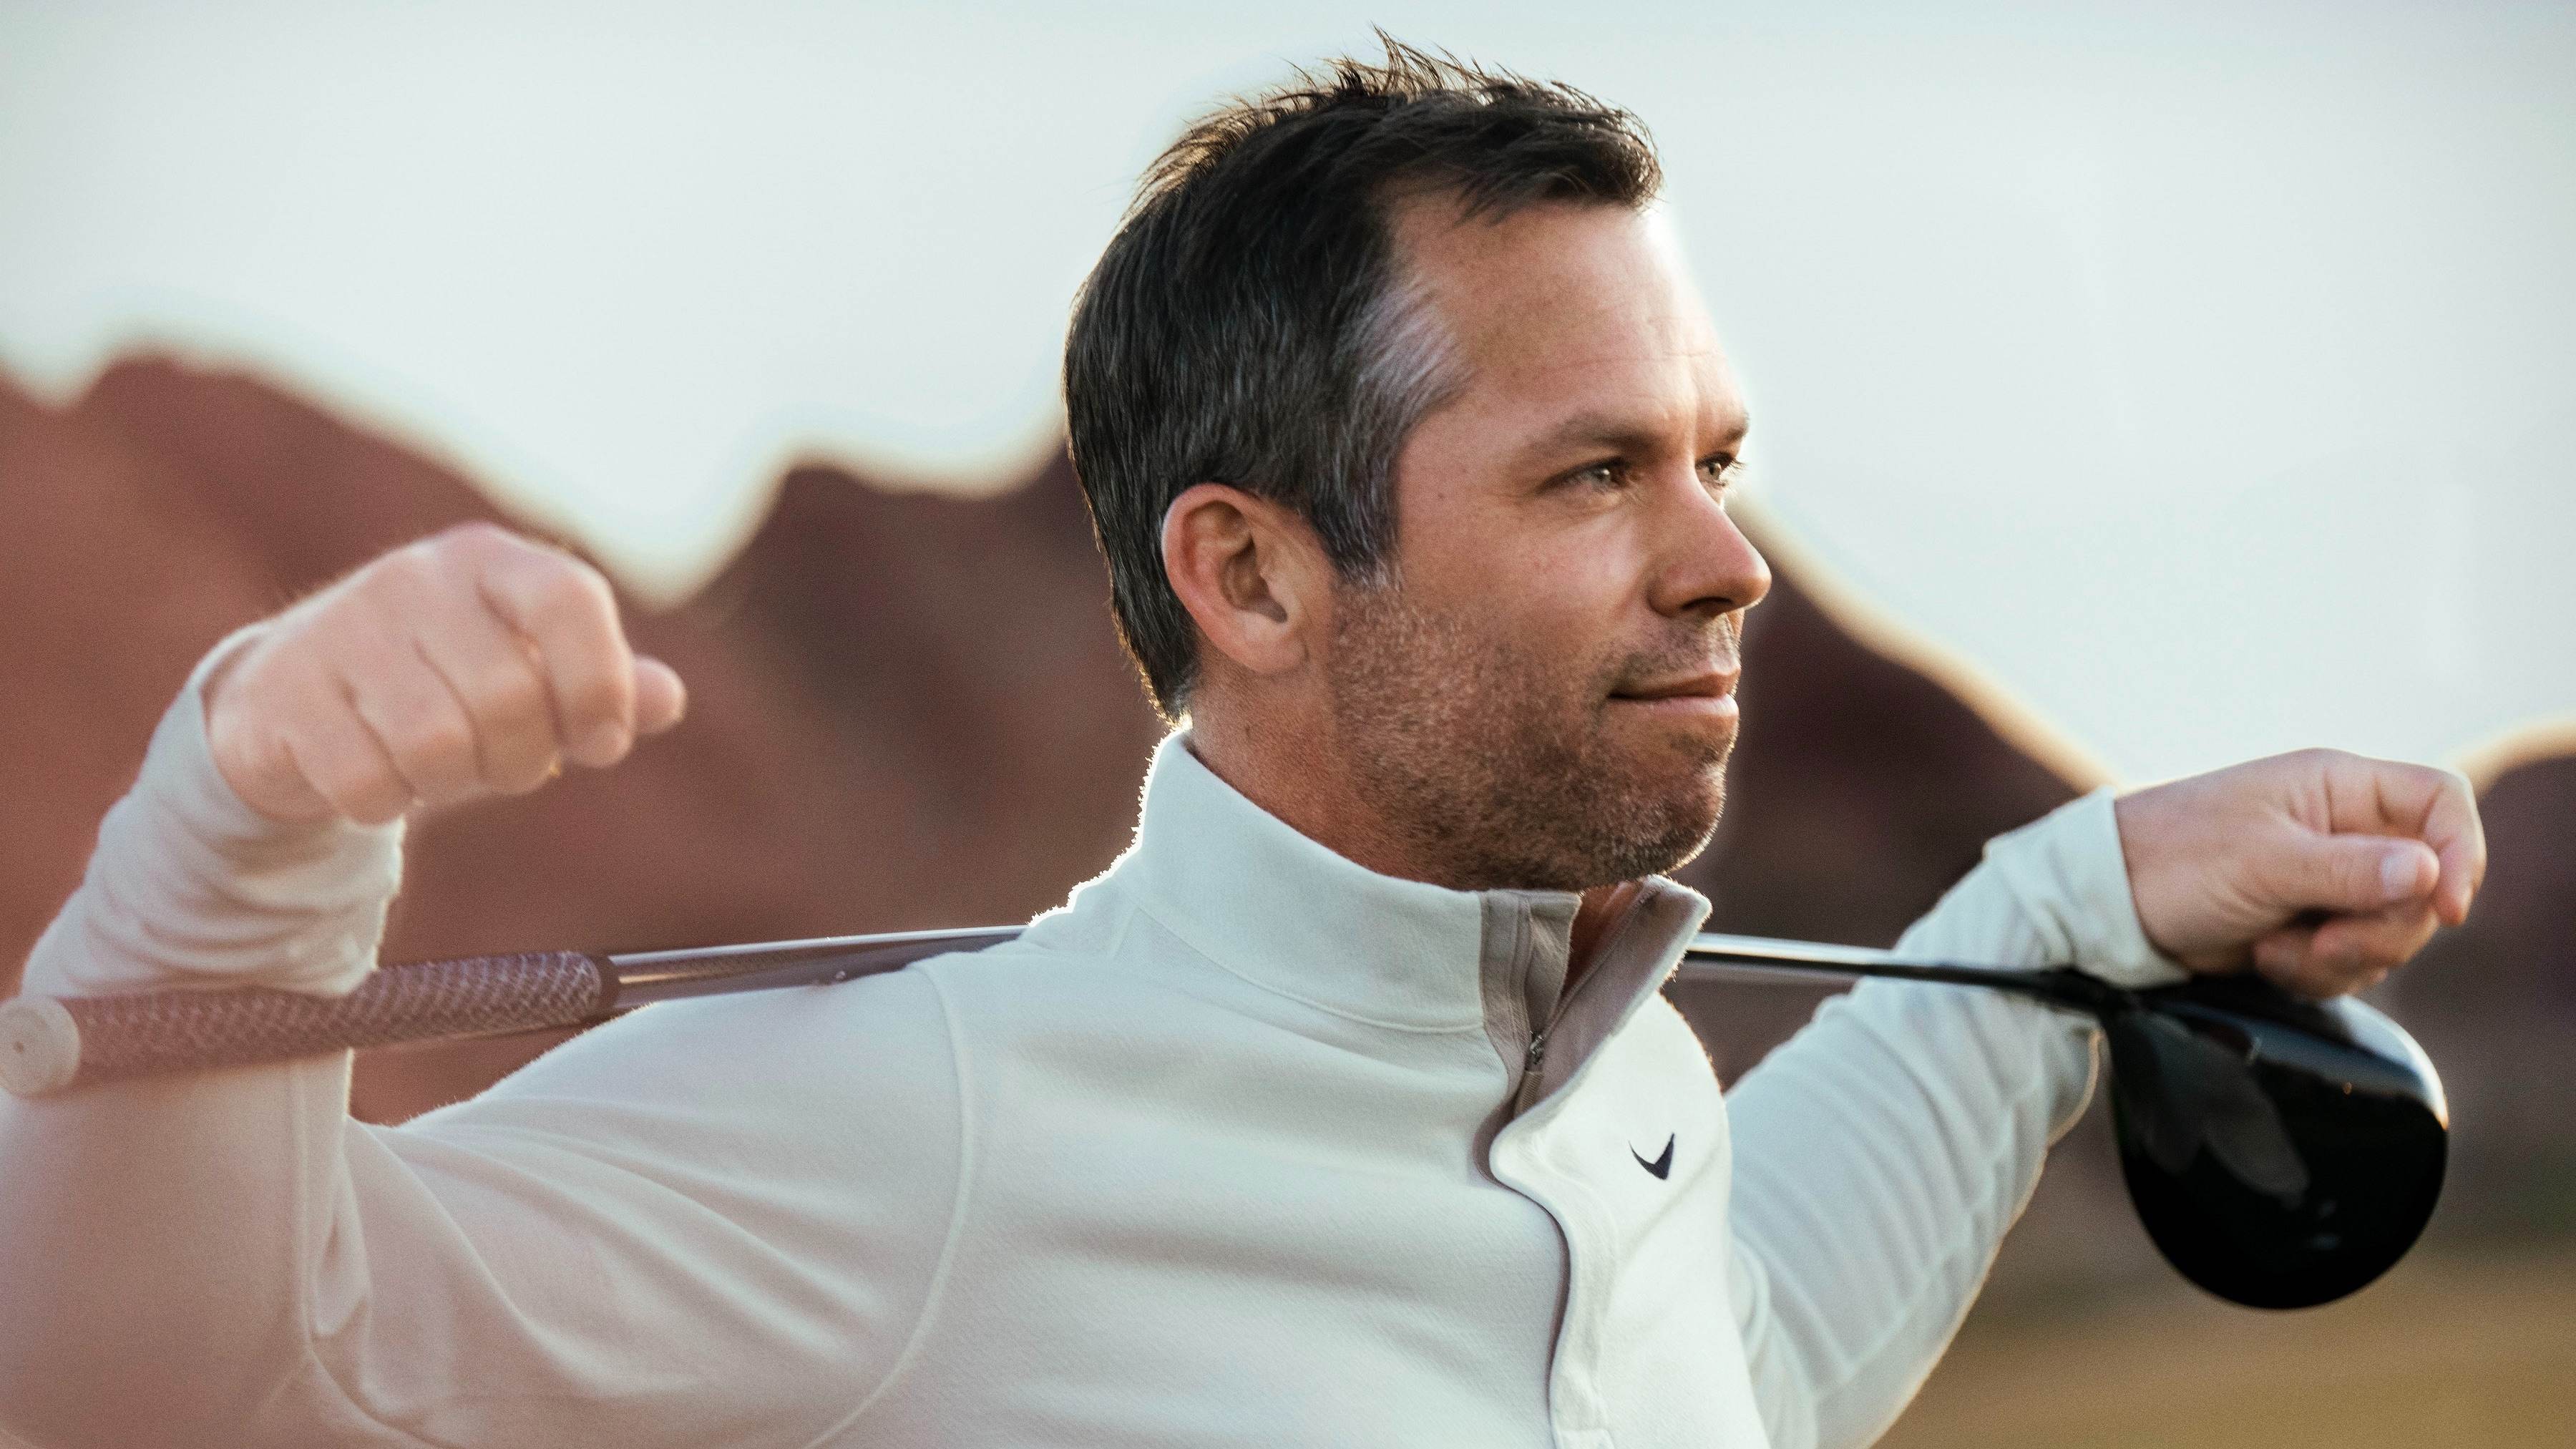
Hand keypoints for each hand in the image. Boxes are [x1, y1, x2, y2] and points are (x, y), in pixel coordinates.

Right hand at [204, 523, 686, 825]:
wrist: (296, 704)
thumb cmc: (445, 695)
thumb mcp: (534, 685)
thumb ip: (607, 688)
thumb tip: (666, 699)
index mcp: (492, 562)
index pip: (569, 599)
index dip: (601, 685)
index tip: (602, 744)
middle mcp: (415, 576)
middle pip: (507, 695)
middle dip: (519, 759)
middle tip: (501, 767)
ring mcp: (340, 625)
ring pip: (433, 742)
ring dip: (448, 783)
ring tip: (437, 770)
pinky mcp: (280, 687)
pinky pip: (363, 777)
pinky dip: (383, 802)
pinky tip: (375, 779)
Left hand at [2114, 749, 2485, 997]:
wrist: (2110, 905)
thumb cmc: (2174, 859)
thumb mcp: (2264, 862)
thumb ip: (2351, 871)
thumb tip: (2431, 872)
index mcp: (2338, 788)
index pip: (2440, 802)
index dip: (2462, 852)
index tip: (2447, 909)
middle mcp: (2344, 829)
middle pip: (2427, 885)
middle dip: (2382, 928)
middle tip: (2324, 941)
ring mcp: (2331, 880)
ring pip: (2392, 932)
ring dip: (2342, 957)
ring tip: (2277, 949)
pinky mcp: (2311, 926)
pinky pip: (2354, 962)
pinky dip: (2316, 973)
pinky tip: (2266, 957)